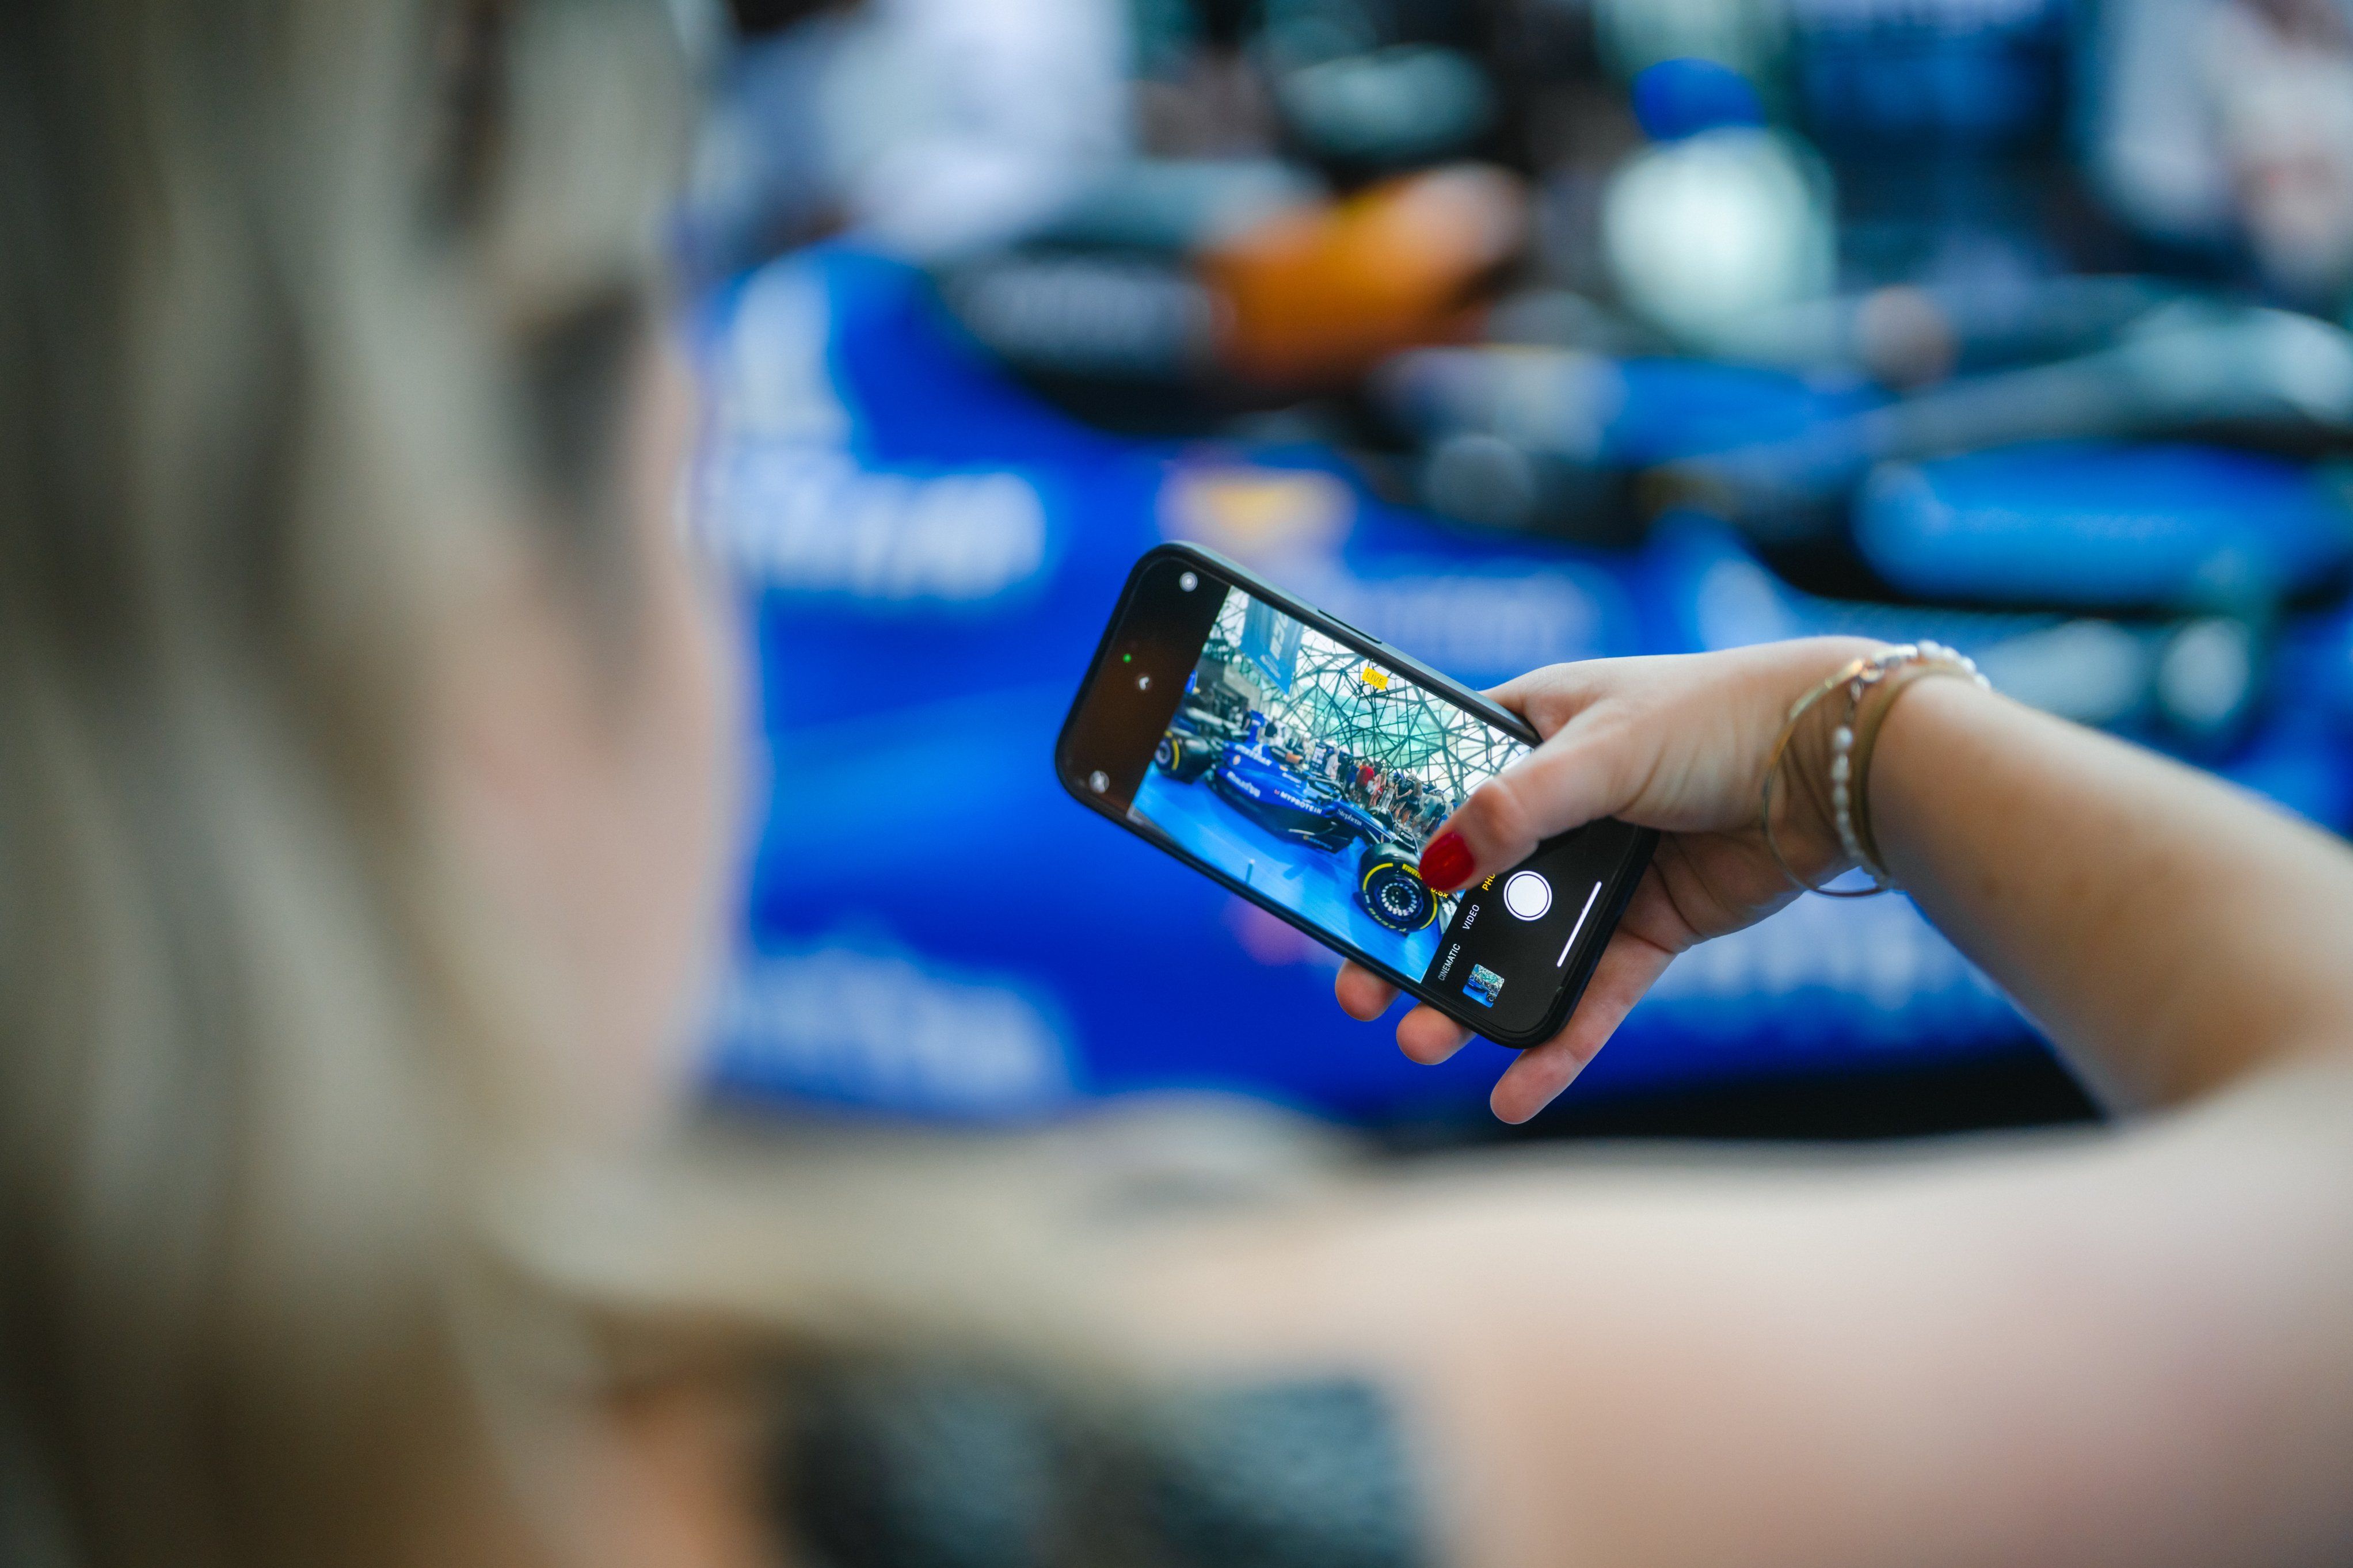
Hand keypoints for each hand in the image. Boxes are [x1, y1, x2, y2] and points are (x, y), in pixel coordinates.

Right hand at [1336, 638, 1879, 1121]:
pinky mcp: (1646, 928)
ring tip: (1422, 1044)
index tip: (1339, 896)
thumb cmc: (1718, 718)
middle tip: (1360, 994)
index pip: (1433, 788)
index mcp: (1529, 733)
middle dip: (1409, 944)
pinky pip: (1589, 994)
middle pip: (1463, 886)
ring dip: (1469, 1001)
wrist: (1835, 764)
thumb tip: (1435, 869)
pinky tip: (1513, 1091)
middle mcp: (1556, 806)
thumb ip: (1516, 809)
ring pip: (1517, 948)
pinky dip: (1554, 1042)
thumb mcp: (1603, 749)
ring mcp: (1600, 871)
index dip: (1385, 843)